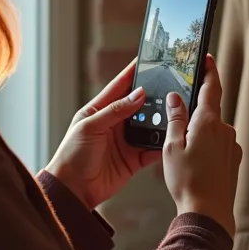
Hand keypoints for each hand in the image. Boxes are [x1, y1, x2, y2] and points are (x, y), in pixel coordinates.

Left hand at [45, 59, 161, 209]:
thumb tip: (139, 94)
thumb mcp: (91, 127)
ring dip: (160, 121)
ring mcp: (125, 141)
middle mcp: (115, 124)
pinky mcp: (133, 159)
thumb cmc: (72, 155)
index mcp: (100, 110)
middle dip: (154, 96)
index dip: (133, 72)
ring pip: (149, 126)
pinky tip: (171, 139)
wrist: (73, 189)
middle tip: (172, 85)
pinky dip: (161, 145)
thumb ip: (115, 111)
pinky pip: (152, 150)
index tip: (147, 60)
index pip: (120, 86)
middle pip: (139, 105)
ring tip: (176, 111)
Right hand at [162, 54, 241, 236]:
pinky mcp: (233, 159)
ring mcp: (231, 145)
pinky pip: (217, 146)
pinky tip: (194, 166)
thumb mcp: (171, 146)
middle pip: (208, 111)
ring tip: (182, 156)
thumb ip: (175, 118)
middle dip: (192, 115)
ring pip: (211, 131)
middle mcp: (224, 129)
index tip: (207, 58)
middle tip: (176, 126)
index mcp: (208, 121)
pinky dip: (205, 149)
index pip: (211, 87)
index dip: (209, 70)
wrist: (208, 213)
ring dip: (198, 135)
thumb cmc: (187, 180)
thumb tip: (176, 97)